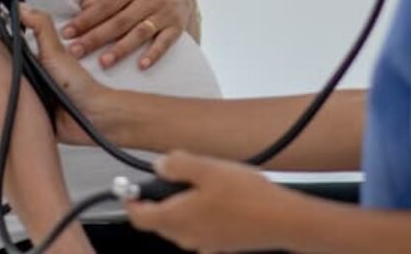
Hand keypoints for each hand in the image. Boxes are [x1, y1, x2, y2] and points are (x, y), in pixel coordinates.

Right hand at [0, 4, 125, 146]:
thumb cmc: (77, 86)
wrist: (91, 119)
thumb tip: (21, 7)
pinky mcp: (27, 120)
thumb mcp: (56, 51)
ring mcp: (26, 101)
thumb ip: (41, 28)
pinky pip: (5, 116)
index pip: (1, 55)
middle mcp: (27, 81)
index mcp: (32, 63)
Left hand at [61, 0, 199, 69]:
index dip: (86, 20)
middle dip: (96, 38)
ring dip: (121, 49)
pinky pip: (166, 41)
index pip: (105, 5)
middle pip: (119, 21)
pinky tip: (141, 65)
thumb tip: (85, 6)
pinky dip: (154, 54)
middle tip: (76, 52)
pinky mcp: (176, 25)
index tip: (67, 34)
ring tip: (104, 62)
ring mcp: (164, 12)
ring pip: (140, 32)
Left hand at [126, 151, 299, 252]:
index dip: (130, 200)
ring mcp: (205, 244)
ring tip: (202, 180)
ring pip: (180, 224)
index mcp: (176, 218)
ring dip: (181, 205)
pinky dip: (200, 213)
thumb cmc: (247, 197)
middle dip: (158, 198)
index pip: (138, 217)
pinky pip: (200, 228)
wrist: (282, 221)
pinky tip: (220, 198)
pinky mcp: (221, 245)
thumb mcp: (208, 168)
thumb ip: (177, 164)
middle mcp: (186, 236)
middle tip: (172, 173)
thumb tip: (159, 165)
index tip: (128, 187)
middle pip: (158, 221)